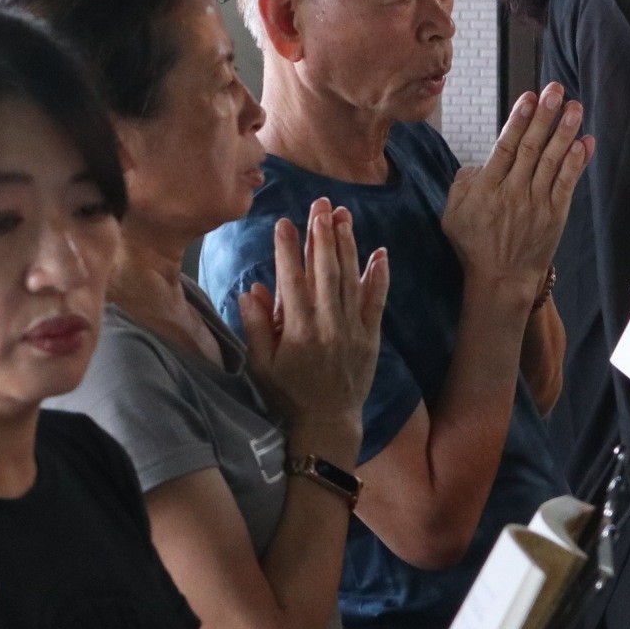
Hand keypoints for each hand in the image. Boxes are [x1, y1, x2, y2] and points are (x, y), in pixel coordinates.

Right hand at [237, 198, 389, 463]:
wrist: (327, 424)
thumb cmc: (287, 394)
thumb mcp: (262, 366)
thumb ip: (256, 327)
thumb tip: (250, 289)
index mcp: (298, 332)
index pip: (291, 281)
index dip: (288, 250)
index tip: (283, 222)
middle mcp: (328, 326)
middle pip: (325, 272)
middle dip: (322, 235)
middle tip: (320, 204)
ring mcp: (353, 330)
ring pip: (350, 279)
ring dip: (347, 245)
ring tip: (343, 215)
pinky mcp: (371, 337)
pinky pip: (376, 301)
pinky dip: (379, 276)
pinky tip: (378, 252)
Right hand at [439, 83, 591, 300]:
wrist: (501, 280)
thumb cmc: (474, 245)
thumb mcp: (453, 213)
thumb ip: (463, 183)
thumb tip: (479, 163)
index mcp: (486, 189)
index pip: (505, 147)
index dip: (518, 120)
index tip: (528, 97)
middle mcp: (513, 193)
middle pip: (531, 148)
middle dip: (544, 116)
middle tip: (555, 90)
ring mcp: (536, 204)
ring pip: (552, 161)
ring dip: (564, 132)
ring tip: (574, 107)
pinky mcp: (554, 214)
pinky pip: (567, 184)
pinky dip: (576, 162)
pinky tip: (584, 142)